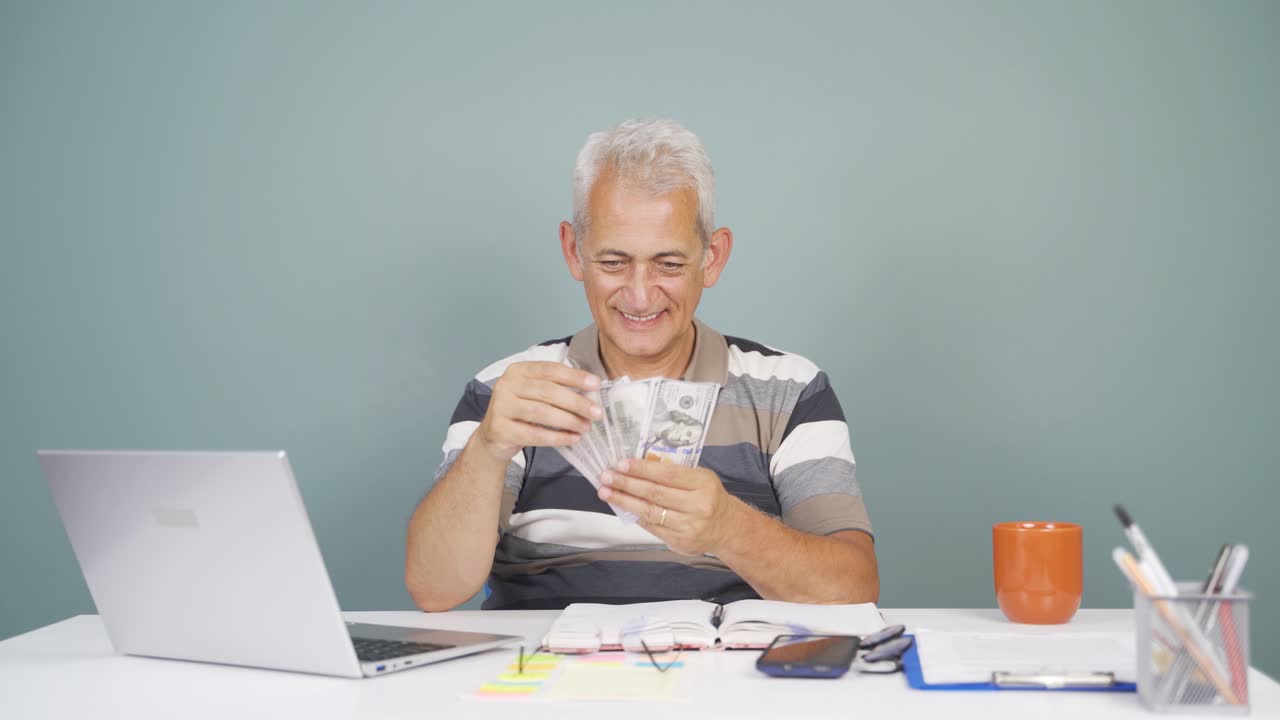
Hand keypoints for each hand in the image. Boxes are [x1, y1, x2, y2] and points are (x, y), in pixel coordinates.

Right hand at [473, 361, 601, 462]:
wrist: (494, 437)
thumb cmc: (521, 412)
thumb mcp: (534, 393)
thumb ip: (557, 388)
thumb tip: (591, 393)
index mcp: (518, 370)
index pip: (550, 370)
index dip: (575, 377)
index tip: (596, 384)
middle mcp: (506, 385)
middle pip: (548, 391)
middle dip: (576, 402)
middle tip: (597, 412)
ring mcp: (500, 407)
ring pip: (541, 412)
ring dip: (568, 420)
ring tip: (586, 427)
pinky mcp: (500, 429)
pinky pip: (534, 434)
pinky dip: (557, 437)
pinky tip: (572, 438)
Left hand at [598, 458, 743, 555]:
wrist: (727, 528)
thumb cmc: (708, 497)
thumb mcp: (700, 478)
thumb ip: (674, 473)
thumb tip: (638, 467)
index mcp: (703, 483)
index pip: (667, 474)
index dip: (642, 469)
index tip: (621, 464)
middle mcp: (698, 505)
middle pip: (655, 493)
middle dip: (626, 484)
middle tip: (606, 477)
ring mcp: (689, 526)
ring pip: (650, 512)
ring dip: (624, 501)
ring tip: (606, 492)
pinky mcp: (680, 542)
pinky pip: (652, 527)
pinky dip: (635, 515)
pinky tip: (622, 507)